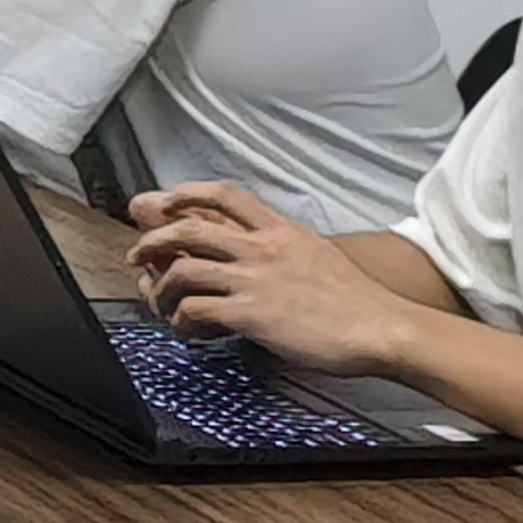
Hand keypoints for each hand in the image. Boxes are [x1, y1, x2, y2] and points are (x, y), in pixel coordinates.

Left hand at [127, 182, 417, 375]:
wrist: (383, 327)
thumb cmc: (357, 301)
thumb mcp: (318, 254)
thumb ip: (284, 248)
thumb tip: (258, 255)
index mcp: (281, 231)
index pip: (226, 195)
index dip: (188, 193)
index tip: (164, 201)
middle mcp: (264, 248)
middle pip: (189, 228)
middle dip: (153, 239)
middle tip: (138, 255)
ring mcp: (256, 279)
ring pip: (182, 269)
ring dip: (160, 289)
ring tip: (161, 303)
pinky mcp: (252, 313)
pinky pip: (196, 310)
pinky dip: (181, 320)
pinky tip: (188, 329)